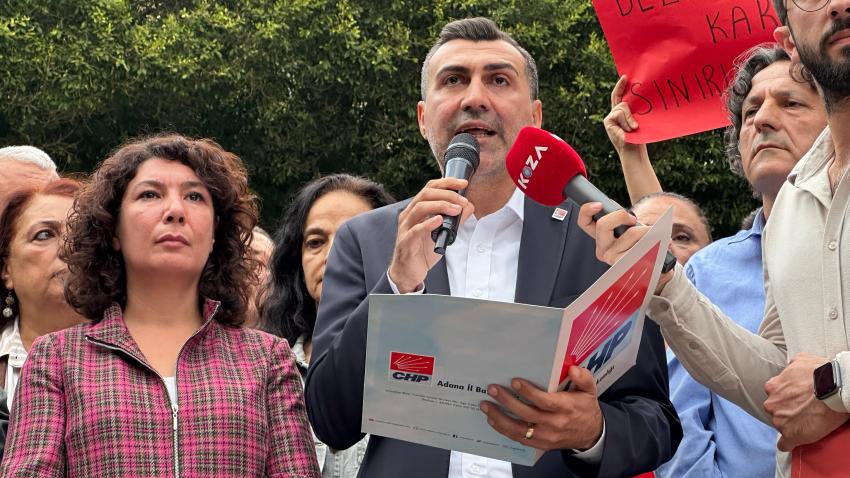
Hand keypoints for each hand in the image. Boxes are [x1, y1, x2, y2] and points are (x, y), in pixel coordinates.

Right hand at [388, 178, 473, 292]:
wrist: (408, 273)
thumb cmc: (421, 252)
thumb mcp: (441, 234)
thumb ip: (454, 220)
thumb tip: (468, 207)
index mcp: (417, 210)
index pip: (430, 188)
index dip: (446, 183)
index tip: (462, 183)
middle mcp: (409, 215)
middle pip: (425, 194)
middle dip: (446, 194)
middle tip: (462, 200)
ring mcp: (406, 228)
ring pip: (420, 207)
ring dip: (440, 205)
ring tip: (455, 210)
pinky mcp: (406, 242)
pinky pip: (416, 229)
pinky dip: (428, 223)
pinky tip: (439, 221)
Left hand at [480, 366, 602, 450]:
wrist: (590, 434)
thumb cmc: (585, 408)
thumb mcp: (589, 390)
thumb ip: (583, 378)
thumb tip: (573, 369)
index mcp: (565, 408)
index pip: (544, 401)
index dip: (529, 392)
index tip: (514, 382)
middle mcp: (554, 424)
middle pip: (527, 414)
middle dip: (507, 401)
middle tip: (493, 389)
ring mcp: (546, 436)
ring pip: (519, 430)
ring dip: (499, 418)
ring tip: (485, 405)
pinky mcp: (540, 444)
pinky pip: (519, 438)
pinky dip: (504, 430)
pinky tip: (492, 419)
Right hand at [577, 203, 673, 293]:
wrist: (653, 268)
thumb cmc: (639, 245)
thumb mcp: (629, 230)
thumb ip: (621, 219)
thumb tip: (625, 214)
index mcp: (599, 238)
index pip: (584, 222)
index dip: (586, 211)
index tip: (598, 204)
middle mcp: (602, 250)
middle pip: (603, 225)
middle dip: (620, 215)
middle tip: (633, 219)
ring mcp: (613, 260)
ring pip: (630, 233)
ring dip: (647, 229)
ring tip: (656, 233)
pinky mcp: (629, 266)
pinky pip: (644, 246)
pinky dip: (657, 241)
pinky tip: (663, 245)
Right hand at [604, 75, 643, 155]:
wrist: (633, 149)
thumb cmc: (638, 137)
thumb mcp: (638, 120)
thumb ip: (634, 111)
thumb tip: (640, 98)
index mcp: (621, 113)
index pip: (619, 96)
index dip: (621, 86)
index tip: (626, 76)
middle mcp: (614, 113)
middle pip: (622, 101)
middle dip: (630, 109)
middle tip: (635, 123)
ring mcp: (610, 117)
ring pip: (622, 107)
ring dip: (630, 118)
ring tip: (633, 129)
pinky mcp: (608, 121)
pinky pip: (619, 113)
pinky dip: (626, 121)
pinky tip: (628, 130)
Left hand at [764, 353, 848, 450]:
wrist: (835, 388)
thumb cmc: (821, 373)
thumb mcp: (800, 360)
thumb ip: (790, 367)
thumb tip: (791, 370)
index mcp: (773, 387)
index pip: (774, 396)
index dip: (785, 398)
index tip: (796, 400)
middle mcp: (772, 404)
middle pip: (776, 410)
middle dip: (786, 410)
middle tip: (803, 410)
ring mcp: (780, 421)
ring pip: (781, 425)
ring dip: (791, 424)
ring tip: (807, 422)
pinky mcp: (791, 435)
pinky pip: (784, 444)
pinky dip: (788, 444)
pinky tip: (792, 443)